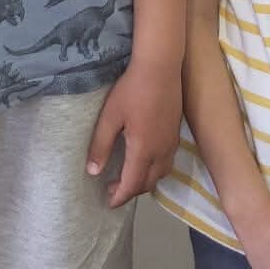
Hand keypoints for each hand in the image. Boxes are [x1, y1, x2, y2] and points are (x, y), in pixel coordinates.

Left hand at [85, 61, 180, 207]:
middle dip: (131, 191)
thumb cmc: (131, 90)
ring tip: (128, 177)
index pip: (132, 184)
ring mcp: (172, 143)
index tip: (108, 202)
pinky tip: (144, 160)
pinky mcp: (176, 133)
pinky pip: (167, 162)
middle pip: (148, 183)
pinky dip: (155, 170)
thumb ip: (101, 145)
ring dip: (145, 182)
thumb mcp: (110, 116)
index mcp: (144, 150)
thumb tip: (93, 172)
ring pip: (161, 174)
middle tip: (113, 189)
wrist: (160, 67)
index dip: (120, 196)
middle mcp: (161, 151)